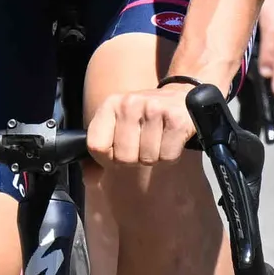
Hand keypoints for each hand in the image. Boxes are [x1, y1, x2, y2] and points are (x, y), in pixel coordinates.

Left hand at [87, 78, 201, 169]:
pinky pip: (167, 156)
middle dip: (135, 158)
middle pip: (123, 157)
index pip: (96, 145)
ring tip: (158, 138)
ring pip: (147, 159)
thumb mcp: (119, 121)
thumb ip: (103, 147)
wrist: (182, 96)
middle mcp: (130, 103)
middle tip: (143, 143)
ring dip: (154, 156)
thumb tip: (90, 178)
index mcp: (111, 104)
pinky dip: (170, 155)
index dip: (107, 158)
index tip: (117, 152)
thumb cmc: (146, 115)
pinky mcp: (177, 120)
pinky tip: (170, 139)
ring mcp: (155, 110)